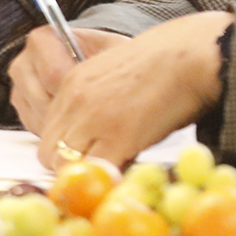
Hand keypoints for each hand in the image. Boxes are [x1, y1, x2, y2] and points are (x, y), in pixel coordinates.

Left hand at [29, 11, 232, 169]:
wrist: (188, 57)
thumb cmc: (161, 66)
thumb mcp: (112, 76)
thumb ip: (93, 101)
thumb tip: (91, 136)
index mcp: (71, 83)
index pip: (47, 129)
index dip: (65, 148)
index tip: (85, 155)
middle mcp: (74, 100)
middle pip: (48, 151)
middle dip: (70, 166)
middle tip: (97, 168)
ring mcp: (92, 118)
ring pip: (65, 165)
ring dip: (86, 174)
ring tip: (111, 171)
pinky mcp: (116, 136)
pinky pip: (96, 171)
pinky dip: (106, 179)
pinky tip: (124, 174)